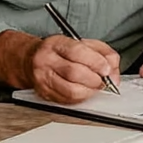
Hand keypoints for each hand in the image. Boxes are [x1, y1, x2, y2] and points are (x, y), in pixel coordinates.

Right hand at [0, 30, 119, 103]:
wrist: (30, 60)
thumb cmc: (59, 51)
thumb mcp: (82, 42)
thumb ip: (102, 52)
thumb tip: (113, 68)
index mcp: (56, 44)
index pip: (77, 52)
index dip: (95, 61)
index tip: (106, 68)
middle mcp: (46, 61)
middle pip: (73, 73)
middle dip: (94, 79)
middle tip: (105, 80)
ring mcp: (43, 79)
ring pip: (70, 90)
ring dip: (89, 91)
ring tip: (96, 86)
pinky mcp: (44, 94)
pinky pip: (66, 100)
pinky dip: (81, 98)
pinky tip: (85, 92)